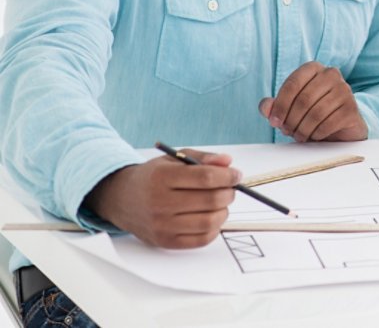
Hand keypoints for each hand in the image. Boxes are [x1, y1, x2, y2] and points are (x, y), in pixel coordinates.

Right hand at [85, 149, 238, 248]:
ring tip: (219, 203)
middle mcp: (160, 203)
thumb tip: (227, 162)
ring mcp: (161, 225)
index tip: (235, 175)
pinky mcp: (164, 242)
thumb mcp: (174, 159)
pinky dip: (214, 229)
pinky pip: (200, 240)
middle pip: (210, 200)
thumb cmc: (153, 177)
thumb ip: (203, 158)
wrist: (121, 198)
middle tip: (229, 188)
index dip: (228, 176)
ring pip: (208, 222)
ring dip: (223, 211)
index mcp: (162, 178)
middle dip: (228, 193)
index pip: (206, 178)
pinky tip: (210, 218)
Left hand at [259, 61, 367, 141]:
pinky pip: (328, 123)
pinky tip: (314, 136)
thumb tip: (266, 107)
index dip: (280, 105)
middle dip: (291, 120)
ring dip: (303, 129)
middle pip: (304, 99)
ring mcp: (345, 90)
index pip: (293, 83)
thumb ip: (273, 106)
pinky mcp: (351, 108)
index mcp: (314, 68)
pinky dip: (316, 134)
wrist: (340, 127)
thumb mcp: (289, 109)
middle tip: (287, 131)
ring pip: (316, 113)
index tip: (274, 121)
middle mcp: (331, 74)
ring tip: (300, 135)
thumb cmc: (311, 114)